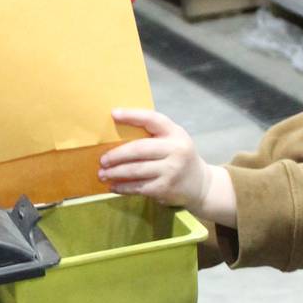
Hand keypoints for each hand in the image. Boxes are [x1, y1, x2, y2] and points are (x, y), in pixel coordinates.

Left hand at [98, 107, 235, 225]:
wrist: (200, 185)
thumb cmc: (179, 158)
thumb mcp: (174, 141)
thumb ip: (154, 135)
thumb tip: (116, 132)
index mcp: (175, 133)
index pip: (153, 119)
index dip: (132, 115)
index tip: (113, 114)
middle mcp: (175, 150)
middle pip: (139, 149)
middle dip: (117, 155)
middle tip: (102, 160)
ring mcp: (171, 170)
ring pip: (135, 170)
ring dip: (115, 173)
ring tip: (102, 174)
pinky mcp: (165, 188)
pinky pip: (138, 187)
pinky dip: (123, 187)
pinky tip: (113, 186)